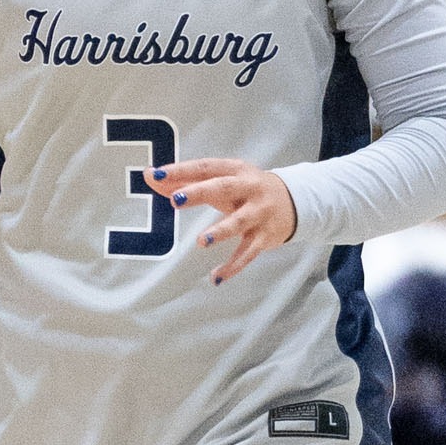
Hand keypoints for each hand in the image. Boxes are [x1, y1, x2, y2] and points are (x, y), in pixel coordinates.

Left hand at [145, 159, 297, 284]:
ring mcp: (258, 213)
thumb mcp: (221, 180)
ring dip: (220, 231)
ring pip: (239, 222)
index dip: (181, 170)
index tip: (157, 174)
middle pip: (223, 188)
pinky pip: (248, 253)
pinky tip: (216, 277)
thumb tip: (151, 177)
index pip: (205, 167)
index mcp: (234, 170)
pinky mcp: (264, 236)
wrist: (294, 201)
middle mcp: (248, 188)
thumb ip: (186, 181)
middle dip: (199, 193)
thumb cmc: (246, 189)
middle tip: (176, 200)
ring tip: (202, 241)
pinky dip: (233, 266)